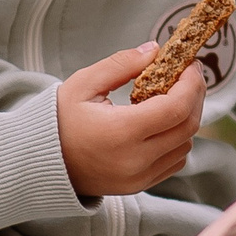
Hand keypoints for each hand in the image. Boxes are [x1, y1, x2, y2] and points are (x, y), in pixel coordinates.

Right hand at [55, 43, 204, 197]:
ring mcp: (139, 177)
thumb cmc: (59, 120)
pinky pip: (175, 161)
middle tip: (188, 74)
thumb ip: (121, 64)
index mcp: (121, 132)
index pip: (176, 107)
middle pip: (188, 126)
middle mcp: (135, 160)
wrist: (40, 163)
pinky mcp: (140, 186)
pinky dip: (178, 139)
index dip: (191, 83)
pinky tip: (163, 121)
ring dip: (187, 118)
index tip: (190, 64)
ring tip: (173, 95)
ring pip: (185, 145)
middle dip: (195, 96)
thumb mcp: (84, 84)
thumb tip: (155, 49)